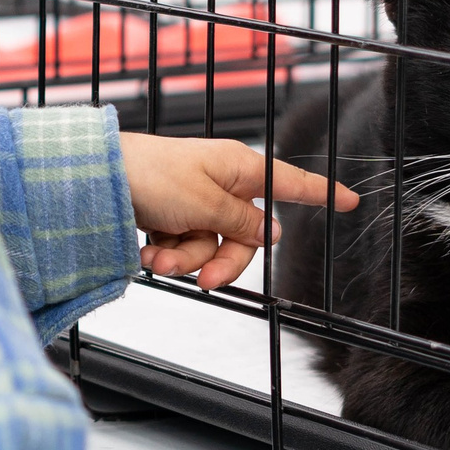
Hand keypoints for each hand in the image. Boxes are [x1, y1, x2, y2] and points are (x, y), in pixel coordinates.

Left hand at [118, 134, 358, 291]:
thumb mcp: (204, 204)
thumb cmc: (150, 174)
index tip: (350, 200)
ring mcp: (196, 201)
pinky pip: (184, 246)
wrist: (98, 178)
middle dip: (219, 262)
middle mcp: (221, 184)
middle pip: (245, 237)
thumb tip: (271, 232)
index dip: (321, 193)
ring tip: (155, 257)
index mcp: (239, 169)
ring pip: (210, 247)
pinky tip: (145, 251)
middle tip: (202, 280)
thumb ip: (241, 223)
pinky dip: (167, 253)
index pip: (290, 182)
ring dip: (184, 260)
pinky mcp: (172, 215)